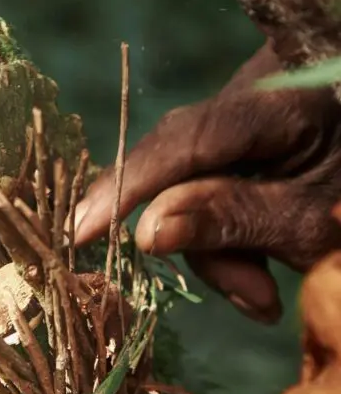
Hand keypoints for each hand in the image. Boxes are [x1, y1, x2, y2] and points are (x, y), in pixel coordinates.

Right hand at [74, 42, 340, 322]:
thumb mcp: (312, 221)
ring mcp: (246, 113)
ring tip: (265, 298)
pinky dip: (231, 230)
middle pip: (184, 167)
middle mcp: (251, 94)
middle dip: (202, 239)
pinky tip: (262, 273)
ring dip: (221, 246)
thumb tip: (144, 233)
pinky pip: (214, 181)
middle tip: (254, 299)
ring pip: (193, 183)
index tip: (82, 230)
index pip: (187, 139)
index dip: (131, 183)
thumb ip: (232, 219)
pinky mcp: (245, 137)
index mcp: (280, 102)